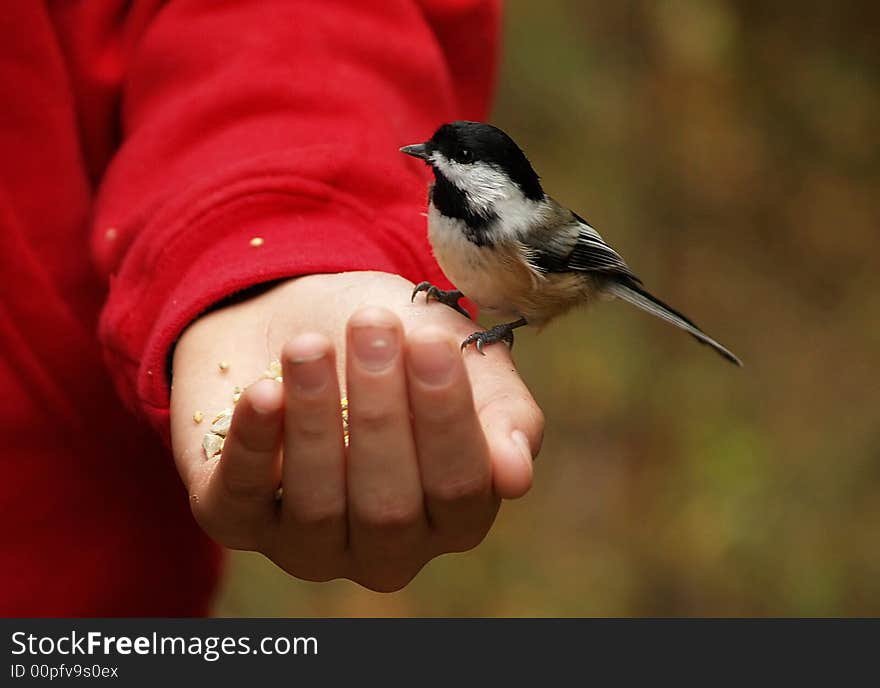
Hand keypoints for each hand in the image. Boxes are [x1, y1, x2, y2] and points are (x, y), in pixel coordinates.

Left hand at [170, 271, 543, 590]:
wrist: (304, 316)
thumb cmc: (396, 343)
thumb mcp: (459, 359)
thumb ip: (501, 413)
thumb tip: (515, 476)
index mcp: (451, 512)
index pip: (459, 490)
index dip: (446, 419)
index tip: (429, 343)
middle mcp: (386, 545)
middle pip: (389, 507)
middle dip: (379, 413)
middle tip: (370, 328)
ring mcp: (309, 543)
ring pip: (317, 510)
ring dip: (315, 420)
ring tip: (310, 346)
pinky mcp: (237, 520)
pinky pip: (241, 502)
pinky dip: (254, 445)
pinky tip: (264, 390)